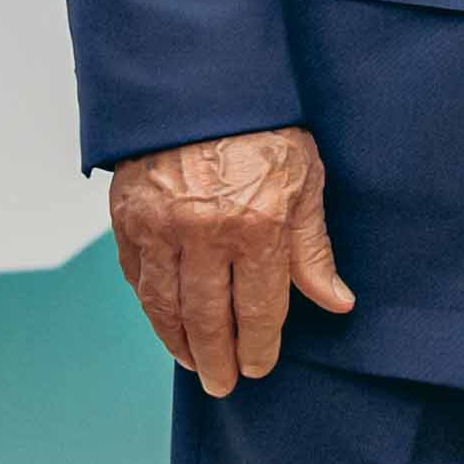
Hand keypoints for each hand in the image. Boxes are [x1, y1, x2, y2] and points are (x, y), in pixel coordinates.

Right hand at [110, 126, 353, 394]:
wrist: (200, 79)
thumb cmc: (263, 125)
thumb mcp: (305, 179)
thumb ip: (313, 248)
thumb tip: (336, 301)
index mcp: (257, 225)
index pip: (258, 310)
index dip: (259, 347)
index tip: (259, 366)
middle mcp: (205, 233)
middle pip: (209, 320)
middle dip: (219, 360)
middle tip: (223, 385)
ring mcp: (160, 227)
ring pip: (166, 307)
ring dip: (180, 343)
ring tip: (195, 363)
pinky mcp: (128, 216)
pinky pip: (137, 277)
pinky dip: (151, 306)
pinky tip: (164, 321)